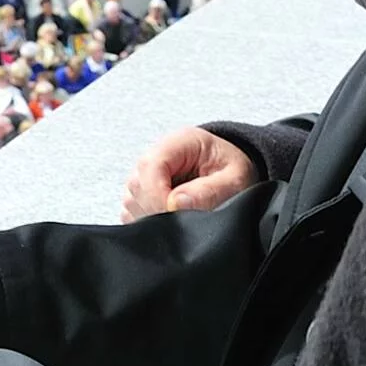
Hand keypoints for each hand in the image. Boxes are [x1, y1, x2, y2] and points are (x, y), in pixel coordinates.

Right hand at [121, 127, 256, 220]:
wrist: (233, 171)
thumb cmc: (234, 170)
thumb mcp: (235, 178)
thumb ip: (209, 190)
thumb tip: (176, 204)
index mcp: (179, 142)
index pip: (151, 166)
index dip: (157, 194)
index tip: (173, 214)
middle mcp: (157, 155)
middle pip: (136, 184)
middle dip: (155, 209)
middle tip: (182, 223)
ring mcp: (146, 174)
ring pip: (131, 200)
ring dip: (151, 216)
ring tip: (182, 219)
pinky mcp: (142, 193)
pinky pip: (132, 211)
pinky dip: (147, 221)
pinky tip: (171, 221)